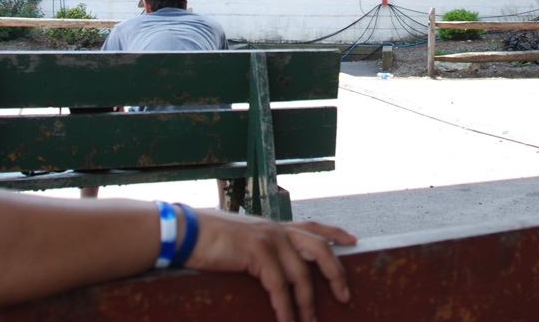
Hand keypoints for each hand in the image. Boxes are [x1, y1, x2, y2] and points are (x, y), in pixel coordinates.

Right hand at [186, 210, 355, 321]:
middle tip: (345, 296)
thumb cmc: (207, 240)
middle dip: (336, 273)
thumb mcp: (241, 241)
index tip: (353, 241)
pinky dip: (285, 307)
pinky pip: (279, 286)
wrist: (184, 231)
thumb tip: (269, 271)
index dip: (335, 233)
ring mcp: (268, 238)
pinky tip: (287, 321)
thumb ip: (259, 251)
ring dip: (308, 303)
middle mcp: (276, 229)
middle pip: (319, 249)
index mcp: (274, 226)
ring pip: (302, 274)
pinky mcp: (256, 251)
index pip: (313, 227)